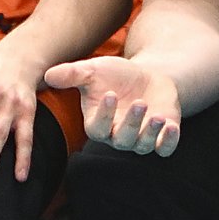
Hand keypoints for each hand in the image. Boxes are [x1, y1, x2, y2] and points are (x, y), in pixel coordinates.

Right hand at [44, 56, 181, 156]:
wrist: (146, 75)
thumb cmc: (115, 75)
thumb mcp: (93, 71)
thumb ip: (71, 74)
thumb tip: (48, 74)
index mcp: (98, 123)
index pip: (98, 128)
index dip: (104, 115)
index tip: (110, 94)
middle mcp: (118, 136)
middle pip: (122, 140)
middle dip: (131, 124)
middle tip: (138, 104)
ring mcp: (141, 139)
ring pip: (143, 145)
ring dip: (150, 132)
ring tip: (157, 116)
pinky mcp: (162, 138)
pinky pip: (165, 148)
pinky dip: (168, 141)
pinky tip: (170, 126)